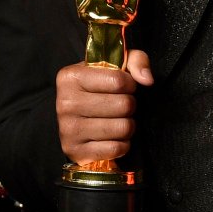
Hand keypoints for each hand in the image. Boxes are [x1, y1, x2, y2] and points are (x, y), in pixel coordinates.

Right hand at [55, 49, 153, 164]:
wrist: (77, 121)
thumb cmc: (99, 90)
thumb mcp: (115, 67)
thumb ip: (136, 60)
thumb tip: (147, 79)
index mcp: (70, 77)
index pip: (118, 80)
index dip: (130, 84)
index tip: (125, 87)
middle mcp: (65, 103)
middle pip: (124, 105)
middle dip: (130, 106)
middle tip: (120, 106)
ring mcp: (68, 129)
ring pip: (123, 128)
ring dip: (128, 125)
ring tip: (117, 120)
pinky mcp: (75, 151)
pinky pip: (116, 148)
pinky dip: (122, 144)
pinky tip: (112, 137)